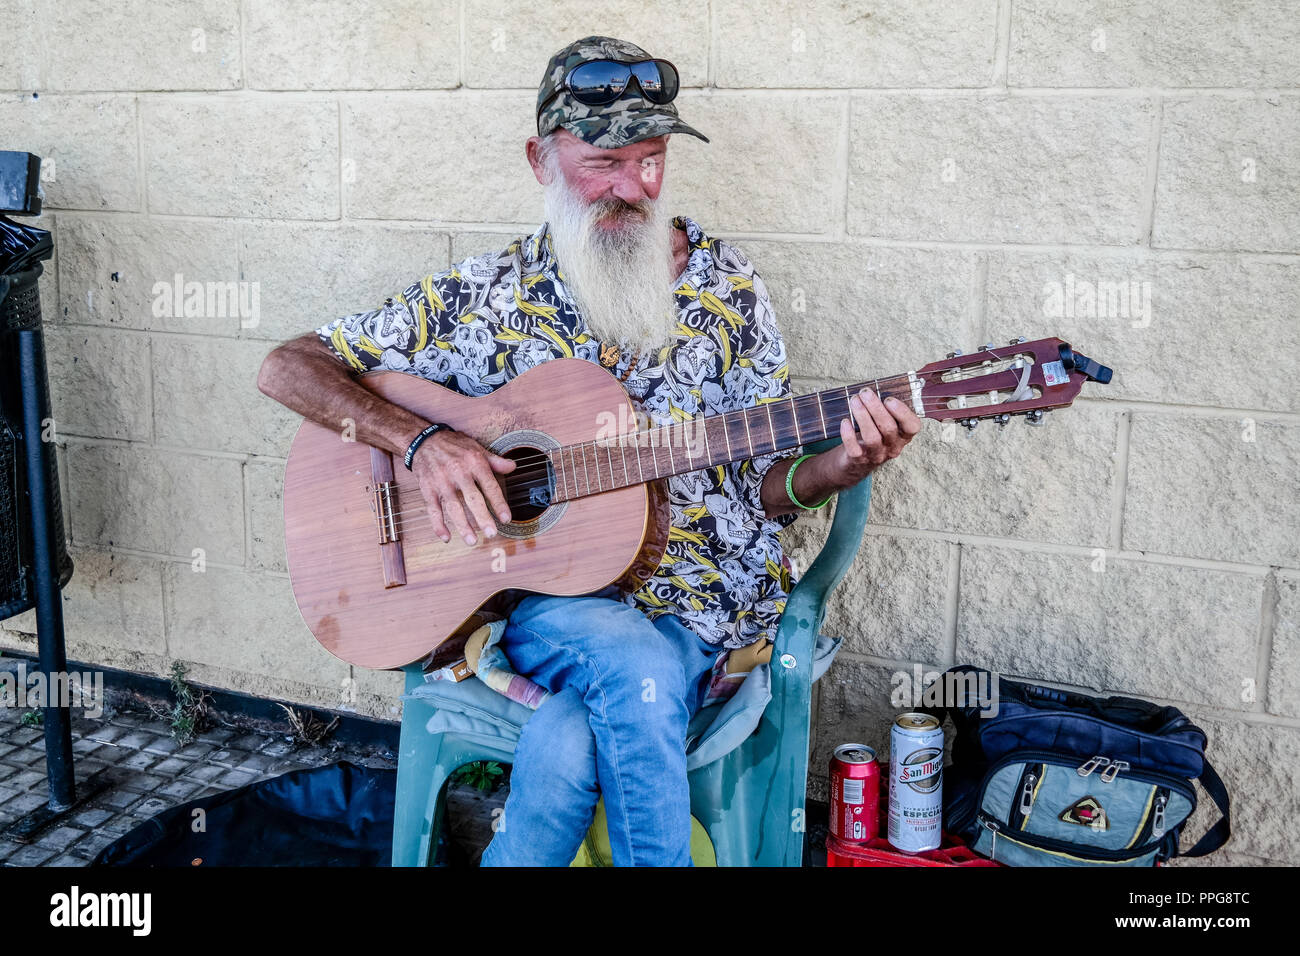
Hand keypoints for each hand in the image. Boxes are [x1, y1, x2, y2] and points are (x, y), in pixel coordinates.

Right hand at [410, 430, 515, 544]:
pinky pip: (433, 509)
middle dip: (482, 517)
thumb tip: (513, 466)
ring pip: (453, 507)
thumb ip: (494, 461)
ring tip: (472, 540)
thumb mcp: (476, 448)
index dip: (499, 503)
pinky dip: (438, 525)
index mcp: (473, 462)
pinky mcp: (428, 489)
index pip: (489, 485)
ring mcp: (441, 482)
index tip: (506, 518)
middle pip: (472, 498)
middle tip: (492, 533)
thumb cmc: (453, 445)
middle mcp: (458, 472)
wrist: (424, 440)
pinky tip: (446, 537)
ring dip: (462, 525)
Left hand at [831, 388, 922, 483]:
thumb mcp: (885, 422)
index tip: (889, 399)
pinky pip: (854, 448)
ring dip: (862, 416)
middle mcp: (893, 446)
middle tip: (865, 392)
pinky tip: (845, 421)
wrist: (856, 462)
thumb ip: (886, 407)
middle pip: (888, 428)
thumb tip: (878, 386)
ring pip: (872, 437)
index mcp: (903, 435)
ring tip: (854, 400)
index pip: (912, 426)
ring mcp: (876, 455)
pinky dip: (848, 434)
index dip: (903, 413)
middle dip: (876, 407)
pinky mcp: (859, 460)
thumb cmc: (873, 433)